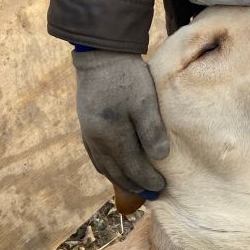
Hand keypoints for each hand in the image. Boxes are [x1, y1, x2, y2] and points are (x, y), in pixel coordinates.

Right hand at [73, 49, 168, 193]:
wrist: (100, 56)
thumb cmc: (127, 77)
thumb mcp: (145, 101)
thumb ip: (151, 131)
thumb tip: (159, 158)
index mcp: (112, 137)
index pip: (133, 168)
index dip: (148, 181)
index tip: (162, 187)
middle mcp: (97, 141)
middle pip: (117, 173)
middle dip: (135, 186)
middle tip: (152, 194)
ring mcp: (89, 135)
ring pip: (105, 167)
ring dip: (120, 180)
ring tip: (136, 187)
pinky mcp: (86, 127)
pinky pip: (96, 157)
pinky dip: (108, 168)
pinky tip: (116, 170)